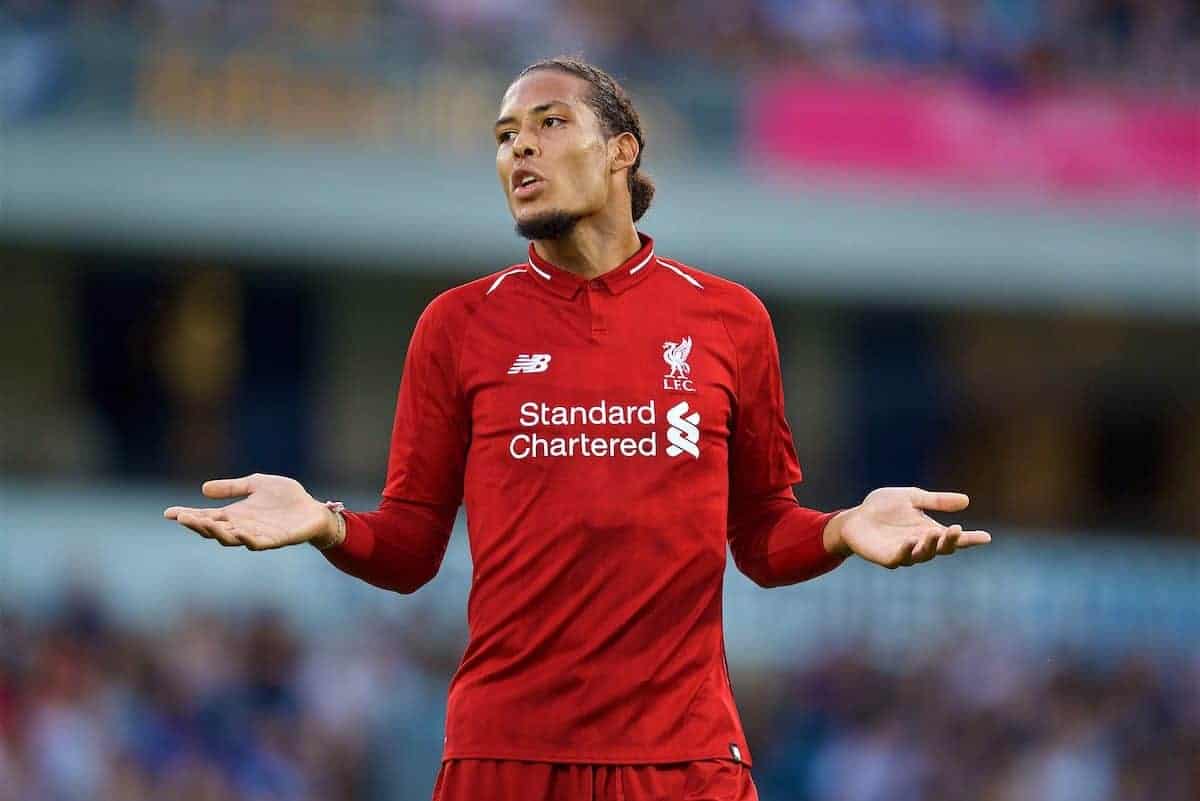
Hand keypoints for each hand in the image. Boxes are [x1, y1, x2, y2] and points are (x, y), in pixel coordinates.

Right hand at [163, 473, 340, 550]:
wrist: (314, 510)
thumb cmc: (286, 498)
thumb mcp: (256, 484)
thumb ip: (233, 487)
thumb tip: (203, 489)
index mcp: (235, 515)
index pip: (206, 517)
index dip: (188, 516)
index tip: (168, 512)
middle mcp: (243, 528)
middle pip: (214, 531)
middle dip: (198, 525)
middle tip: (183, 518)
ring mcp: (258, 535)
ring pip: (232, 539)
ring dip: (218, 533)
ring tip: (204, 524)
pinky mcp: (277, 540)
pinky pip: (259, 543)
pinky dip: (248, 540)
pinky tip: (240, 533)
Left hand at [824, 487, 990, 568]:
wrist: (855, 517)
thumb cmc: (884, 507)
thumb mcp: (913, 498)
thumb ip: (936, 501)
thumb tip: (966, 500)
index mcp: (930, 531)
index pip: (954, 538)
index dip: (970, 539)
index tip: (986, 537)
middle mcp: (920, 545)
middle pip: (941, 548)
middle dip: (949, 541)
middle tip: (955, 529)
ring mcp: (904, 553)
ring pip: (922, 555)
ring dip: (930, 546)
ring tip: (935, 533)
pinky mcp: (886, 557)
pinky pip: (899, 558)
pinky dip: (906, 552)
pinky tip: (910, 542)